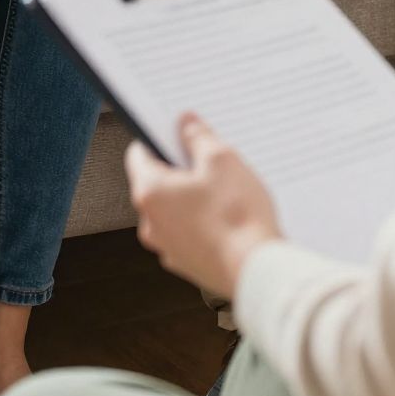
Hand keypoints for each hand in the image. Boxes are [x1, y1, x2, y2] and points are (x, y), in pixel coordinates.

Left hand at [125, 115, 282, 295]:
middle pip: (158, 183)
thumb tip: (186, 124)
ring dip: (194, 198)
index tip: (178, 132)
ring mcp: (168, 247)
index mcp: (150, 193)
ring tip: (227, 192)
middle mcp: (151, 223)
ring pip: (175, 210)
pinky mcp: (188, 264)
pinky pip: (190, 233)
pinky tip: (230, 218)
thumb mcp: (222, 161)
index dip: (159, 137)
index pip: (138, 154)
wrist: (256, 271)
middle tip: (212, 161)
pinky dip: (204, 223)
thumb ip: (199, 137)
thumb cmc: (237, 218)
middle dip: (183, 169)